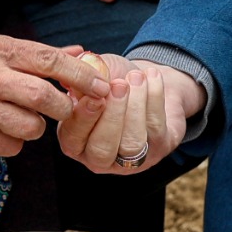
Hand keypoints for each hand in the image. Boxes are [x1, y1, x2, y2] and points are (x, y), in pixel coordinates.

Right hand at [0, 35, 110, 155]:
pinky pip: (10, 148)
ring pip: (31, 129)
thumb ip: (33, 53)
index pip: (50, 62)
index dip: (82, 76)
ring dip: (35, 127)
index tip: (103, 86)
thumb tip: (79, 54)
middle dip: (63, 107)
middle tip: (61, 107)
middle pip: (45, 99)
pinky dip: (13, 142)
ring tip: (20, 117)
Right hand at [54, 56, 203, 175]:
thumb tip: (74, 80)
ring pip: (131, 143)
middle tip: (119, 85)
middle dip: (112, 116)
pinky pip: (156, 130)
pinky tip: (152, 76)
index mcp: (74, 140)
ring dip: (135, 107)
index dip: (83, 118)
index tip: (94, 95)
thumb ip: (80, 78)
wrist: (143, 79)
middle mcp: (98, 156)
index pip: (73, 137)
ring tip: (136, 76)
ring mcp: (130, 158)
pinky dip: (155, 99)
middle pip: (102, 149)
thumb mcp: (92, 73)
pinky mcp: (158, 149)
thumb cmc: (110, 78)